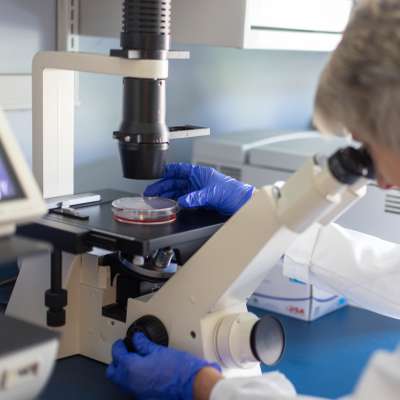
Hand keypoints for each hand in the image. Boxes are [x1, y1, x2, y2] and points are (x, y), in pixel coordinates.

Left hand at [107, 333, 221, 399]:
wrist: (191, 384)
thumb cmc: (178, 368)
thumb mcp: (159, 350)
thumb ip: (144, 344)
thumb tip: (137, 339)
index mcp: (131, 368)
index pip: (117, 354)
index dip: (119, 345)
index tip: (122, 342)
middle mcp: (131, 383)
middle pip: (113, 372)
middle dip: (116, 360)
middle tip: (124, 350)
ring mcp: (137, 392)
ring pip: (121, 381)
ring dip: (124, 370)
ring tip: (134, 359)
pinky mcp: (145, 397)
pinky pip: (132, 386)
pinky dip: (133, 378)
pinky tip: (143, 370)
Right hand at [144, 163, 254, 214]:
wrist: (242, 203)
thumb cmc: (232, 192)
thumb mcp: (211, 193)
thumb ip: (195, 197)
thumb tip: (182, 201)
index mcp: (198, 173)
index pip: (178, 169)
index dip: (166, 171)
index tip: (155, 175)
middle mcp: (197, 181)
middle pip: (175, 182)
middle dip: (162, 187)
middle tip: (151, 193)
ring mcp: (198, 191)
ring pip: (178, 192)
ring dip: (168, 196)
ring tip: (156, 200)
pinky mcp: (200, 201)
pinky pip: (185, 201)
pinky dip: (177, 203)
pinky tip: (171, 206)